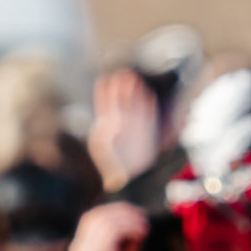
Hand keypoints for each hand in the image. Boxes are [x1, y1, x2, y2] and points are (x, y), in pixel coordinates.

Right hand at [70, 203, 148, 250]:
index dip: (115, 211)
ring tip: (144, 227)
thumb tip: (136, 219)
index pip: (93, 218)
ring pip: (106, 222)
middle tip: (143, 218)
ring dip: (128, 219)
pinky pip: (112, 232)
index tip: (136, 214)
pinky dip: (129, 227)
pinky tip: (141, 233)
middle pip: (97, 216)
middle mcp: (78, 248)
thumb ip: (125, 240)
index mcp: (81, 249)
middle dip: (123, 211)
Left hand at [88, 68, 160, 192]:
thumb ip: (104, 135)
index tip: (106, 80)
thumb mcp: (101, 148)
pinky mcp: (146, 127)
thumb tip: (112, 122)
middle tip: (124, 75)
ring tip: (135, 80)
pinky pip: (148, 111)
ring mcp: (133, 121)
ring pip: (134, 100)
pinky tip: (148, 96)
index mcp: (106, 120)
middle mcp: (120, 117)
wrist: (125, 175)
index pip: (104, 98)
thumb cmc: (108, 163)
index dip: (105, 88)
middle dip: (121, 85)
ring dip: (135, 90)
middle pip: (120, 95)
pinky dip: (149, 104)